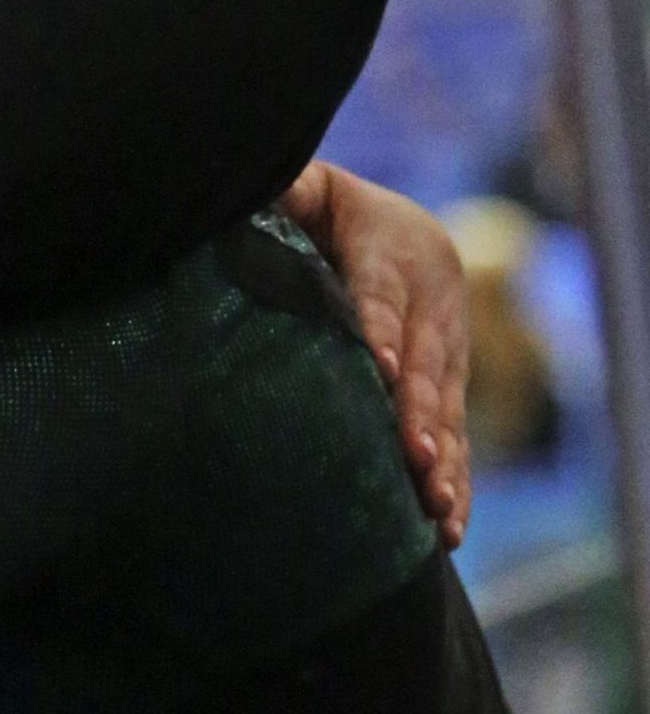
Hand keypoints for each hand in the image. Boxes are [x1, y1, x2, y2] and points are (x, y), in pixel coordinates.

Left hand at [279, 162, 471, 545]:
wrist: (398, 221)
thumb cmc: (330, 208)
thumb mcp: (310, 187)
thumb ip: (287, 189)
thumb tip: (254, 188)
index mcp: (391, 245)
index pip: (379, 290)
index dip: (379, 328)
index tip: (383, 369)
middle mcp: (430, 300)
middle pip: (425, 361)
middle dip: (420, 412)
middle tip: (415, 456)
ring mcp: (448, 347)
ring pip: (448, 406)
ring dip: (444, 457)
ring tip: (436, 505)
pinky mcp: (451, 384)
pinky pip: (457, 434)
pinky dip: (456, 477)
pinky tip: (448, 526)